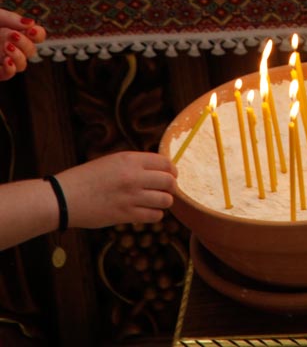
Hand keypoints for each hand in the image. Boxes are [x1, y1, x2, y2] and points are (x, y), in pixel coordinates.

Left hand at [0, 9, 46, 81]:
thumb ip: (12, 19)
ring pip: (22, 65)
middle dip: (25, 43)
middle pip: (31, 51)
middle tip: (11, 35)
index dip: (39, 35)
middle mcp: (13, 47)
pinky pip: (8, 75)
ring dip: (19, 56)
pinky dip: (11, 69)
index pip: (38, 36)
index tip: (32, 30)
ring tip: (7, 46)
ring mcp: (4, 60)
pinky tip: (7, 60)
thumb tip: (32, 23)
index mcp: (17, 32)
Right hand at [56, 151, 177, 228]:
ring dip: (164, 201)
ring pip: (165, 200)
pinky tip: (149, 212)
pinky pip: (154, 216)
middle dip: (171, 186)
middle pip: (168, 181)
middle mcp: (134, 177)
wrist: (66, 197)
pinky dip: (156, 215)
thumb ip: (135, 164)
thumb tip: (157, 170)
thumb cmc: (87, 177)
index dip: (172, 169)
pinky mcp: (126, 215)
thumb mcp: (112, 161)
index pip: (164, 162)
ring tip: (158, 201)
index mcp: (130, 159)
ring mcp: (131, 197)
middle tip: (167, 189)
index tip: (171, 174)